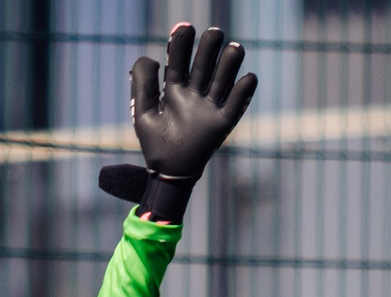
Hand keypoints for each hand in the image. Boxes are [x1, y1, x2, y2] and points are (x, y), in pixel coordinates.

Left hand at [98, 24, 257, 222]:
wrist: (169, 174)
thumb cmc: (155, 145)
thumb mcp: (143, 114)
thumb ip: (142, 84)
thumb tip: (152, 57)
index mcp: (174, 90)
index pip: (179, 61)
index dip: (182, 44)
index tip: (185, 27)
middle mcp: (194, 95)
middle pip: (204, 65)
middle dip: (209, 48)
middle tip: (215, 33)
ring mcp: (210, 108)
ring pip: (222, 79)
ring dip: (229, 63)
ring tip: (235, 48)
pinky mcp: (223, 123)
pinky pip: (237, 105)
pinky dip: (244, 91)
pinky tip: (247, 78)